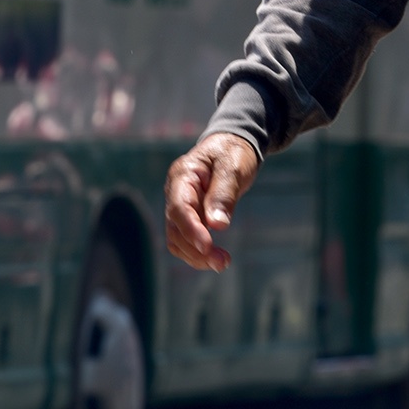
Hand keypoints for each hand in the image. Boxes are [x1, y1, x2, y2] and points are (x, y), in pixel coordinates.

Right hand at [164, 133, 260, 271]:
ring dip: (196, 255)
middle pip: (176, 228)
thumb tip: (217, 225)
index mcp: (183, 175)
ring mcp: (180, 205)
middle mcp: (176, 192)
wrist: (233, 145)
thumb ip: (224, 193)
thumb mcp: (233, 167)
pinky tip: (215, 257)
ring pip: (178, 239)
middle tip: (223, 262)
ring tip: (222, 263)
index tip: (208, 246)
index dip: (191, 230)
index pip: (180, 208)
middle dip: (196, 249)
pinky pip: (186, 240)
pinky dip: (198, 252)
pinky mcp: (189, 216)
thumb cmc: (233, 152)